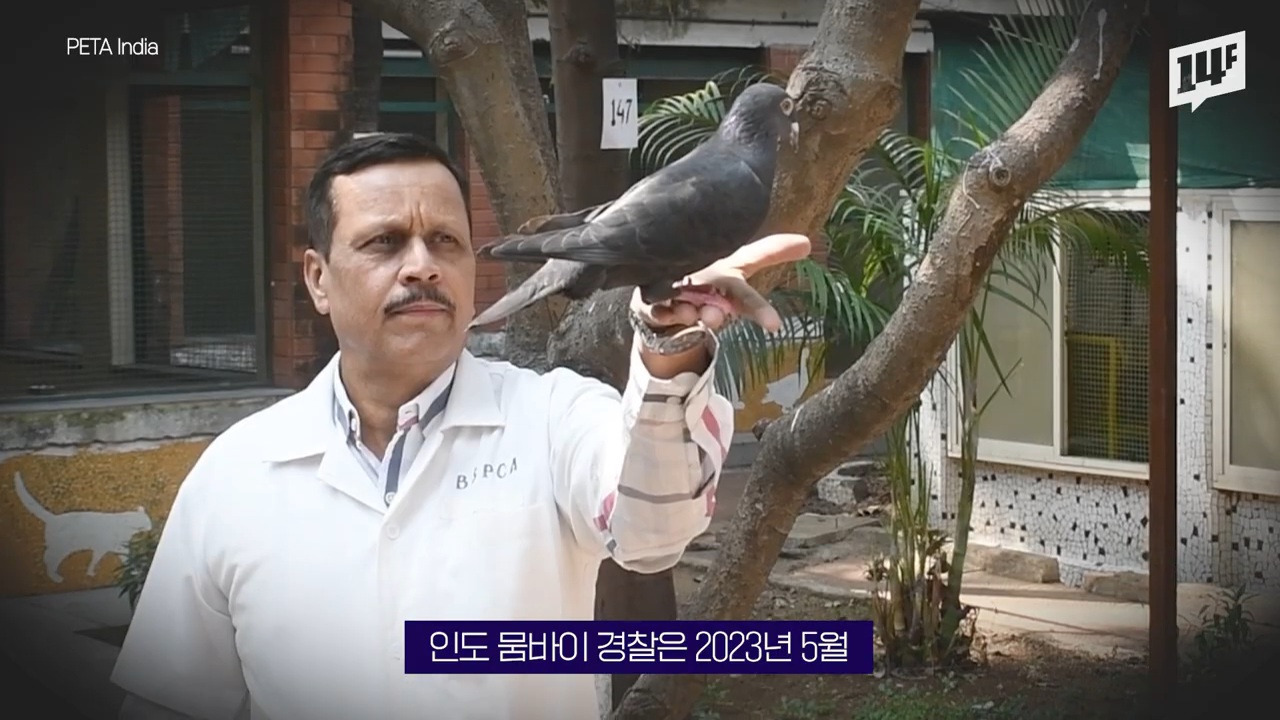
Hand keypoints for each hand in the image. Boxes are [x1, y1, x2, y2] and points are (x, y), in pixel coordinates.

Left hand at [630, 233, 812, 333]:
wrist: (668, 297)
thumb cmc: (707, 277)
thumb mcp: (739, 261)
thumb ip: (770, 252)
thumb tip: (809, 243)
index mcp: (726, 286)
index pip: (746, 298)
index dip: (760, 311)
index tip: (774, 326)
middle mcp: (705, 300)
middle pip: (715, 311)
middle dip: (716, 316)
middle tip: (714, 318)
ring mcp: (682, 305)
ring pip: (687, 312)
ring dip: (689, 311)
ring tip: (687, 309)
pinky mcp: (657, 309)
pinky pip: (658, 311)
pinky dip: (662, 310)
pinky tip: (662, 308)